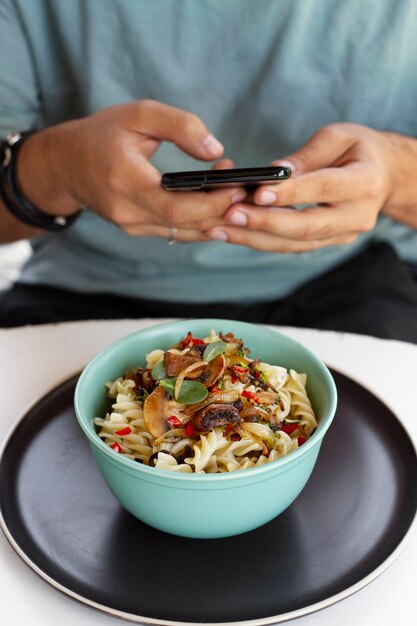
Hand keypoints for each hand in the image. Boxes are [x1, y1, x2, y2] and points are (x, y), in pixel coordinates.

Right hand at [17, 100, 245, 241]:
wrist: (66, 165)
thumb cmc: (103, 134)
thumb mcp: (139, 115)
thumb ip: (180, 125)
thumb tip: (215, 151)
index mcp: (125, 181)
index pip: (175, 206)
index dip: (212, 202)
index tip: (239, 186)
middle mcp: (127, 212)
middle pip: (185, 224)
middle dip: (222, 210)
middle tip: (247, 191)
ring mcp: (131, 225)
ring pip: (183, 233)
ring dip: (215, 218)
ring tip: (239, 197)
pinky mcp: (137, 229)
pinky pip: (175, 232)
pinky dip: (201, 222)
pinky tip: (220, 207)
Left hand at [207, 123, 416, 251]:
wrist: (385, 177)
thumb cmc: (359, 149)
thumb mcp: (338, 137)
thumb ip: (307, 156)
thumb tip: (273, 172)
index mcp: (364, 182)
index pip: (322, 189)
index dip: (290, 193)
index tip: (256, 192)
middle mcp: (356, 216)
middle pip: (306, 227)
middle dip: (264, 223)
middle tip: (229, 215)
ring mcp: (342, 235)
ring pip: (294, 243)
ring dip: (254, 238)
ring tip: (219, 229)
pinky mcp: (327, 242)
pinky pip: (291, 246)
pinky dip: (261, 241)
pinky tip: (233, 234)